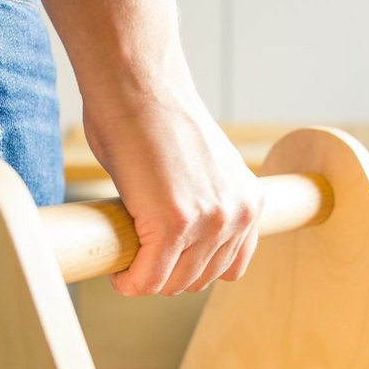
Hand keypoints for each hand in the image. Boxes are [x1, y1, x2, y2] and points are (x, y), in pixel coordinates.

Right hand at [83, 81, 261, 296]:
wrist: (138, 84)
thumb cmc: (156, 117)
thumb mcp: (202, 169)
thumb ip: (205, 204)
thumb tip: (179, 241)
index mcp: (250, 201)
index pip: (229, 267)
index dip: (191, 268)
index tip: (166, 261)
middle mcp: (238, 214)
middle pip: (200, 279)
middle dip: (166, 276)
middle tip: (139, 260)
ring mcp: (209, 221)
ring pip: (174, 284)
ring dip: (146, 280)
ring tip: (127, 263)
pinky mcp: (173, 224)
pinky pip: (148, 278)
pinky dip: (129, 281)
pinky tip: (118, 271)